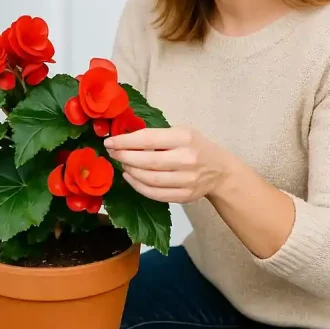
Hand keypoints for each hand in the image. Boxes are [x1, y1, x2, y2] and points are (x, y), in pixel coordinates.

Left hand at [104, 127, 234, 203]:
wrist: (220, 171)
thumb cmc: (196, 147)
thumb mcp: (181, 132)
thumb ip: (157, 135)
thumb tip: (124, 138)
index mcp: (184, 138)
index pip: (148, 139)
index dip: (125, 141)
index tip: (109, 142)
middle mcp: (186, 159)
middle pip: (147, 161)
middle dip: (124, 157)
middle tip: (112, 153)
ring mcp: (186, 180)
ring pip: (149, 179)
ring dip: (130, 171)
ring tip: (122, 164)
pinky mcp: (184, 196)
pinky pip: (155, 194)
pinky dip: (138, 186)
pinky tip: (130, 177)